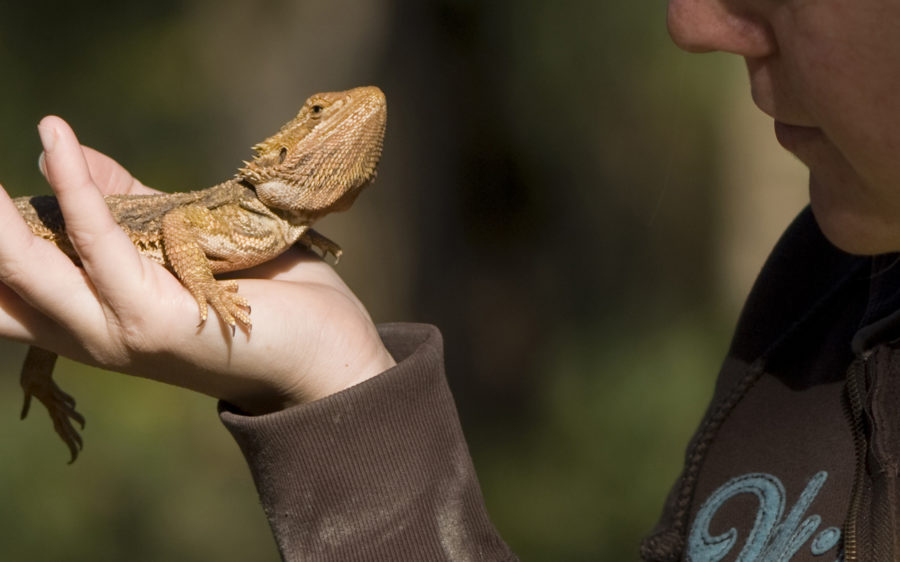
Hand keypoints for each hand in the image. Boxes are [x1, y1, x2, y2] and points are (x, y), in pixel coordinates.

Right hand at [0, 116, 395, 413]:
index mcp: (85, 317)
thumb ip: (116, 206)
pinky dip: (78, 188)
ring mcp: (118, 331)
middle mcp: (87, 332)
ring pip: (29, 267)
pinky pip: (103, 243)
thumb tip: (53, 153)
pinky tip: (55, 139)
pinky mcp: (156, 319)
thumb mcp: (174, 242)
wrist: (323, 351)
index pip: (2, 286)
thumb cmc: (255, 294)